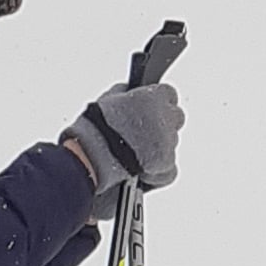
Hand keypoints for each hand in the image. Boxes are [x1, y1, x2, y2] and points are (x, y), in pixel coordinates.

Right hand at [62, 77, 183, 200]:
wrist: (90, 156)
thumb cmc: (94, 128)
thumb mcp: (108, 99)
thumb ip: (126, 93)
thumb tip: (130, 91)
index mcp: (152, 97)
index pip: (169, 94)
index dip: (159, 103)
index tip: (150, 111)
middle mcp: (165, 117)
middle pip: (175, 118)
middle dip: (162, 126)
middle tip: (143, 136)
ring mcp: (168, 142)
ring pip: (171, 145)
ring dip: (158, 150)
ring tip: (135, 156)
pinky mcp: (166, 164)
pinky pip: (170, 170)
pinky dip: (159, 174)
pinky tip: (143, 172)